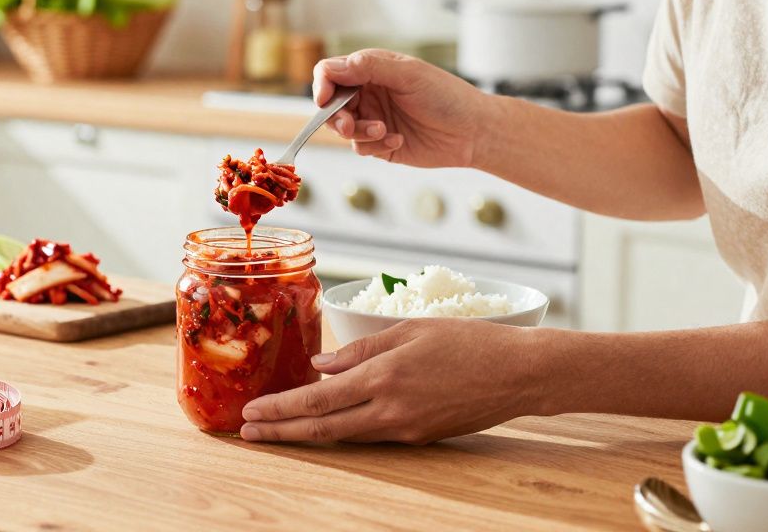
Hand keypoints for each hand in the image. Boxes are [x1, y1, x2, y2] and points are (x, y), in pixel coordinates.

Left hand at [239, 320, 544, 443]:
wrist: (520, 374)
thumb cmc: (469, 341)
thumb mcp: (410, 331)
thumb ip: (361, 350)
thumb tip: (321, 367)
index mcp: (383, 376)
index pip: (317, 399)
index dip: (280, 409)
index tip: (252, 414)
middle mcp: (389, 409)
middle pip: (322, 426)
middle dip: (281, 431)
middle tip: (247, 433)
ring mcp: (405, 428)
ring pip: (344, 436)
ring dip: (306, 433)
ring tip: (276, 431)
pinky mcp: (420, 436)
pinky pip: (370, 435)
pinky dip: (340, 431)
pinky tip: (323, 424)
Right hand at [314, 49, 494, 167]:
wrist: (474, 132)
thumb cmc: (448, 97)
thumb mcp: (409, 75)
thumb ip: (369, 68)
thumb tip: (332, 67)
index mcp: (372, 69)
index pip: (331, 72)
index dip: (322, 85)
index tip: (324, 100)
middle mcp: (369, 93)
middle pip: (331, 104)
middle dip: (336, 117)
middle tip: (349, 127)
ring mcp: (373, 118)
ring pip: (343, 129)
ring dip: (359, 133)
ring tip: (384, 132)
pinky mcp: (380, 143)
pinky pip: (361, 147)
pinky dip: (375, 146)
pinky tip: (399, 140)